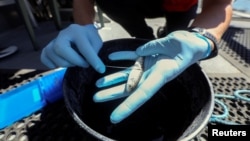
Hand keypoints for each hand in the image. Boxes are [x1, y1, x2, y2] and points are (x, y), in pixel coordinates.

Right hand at [41, 24, 104, 72]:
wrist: (80, 32)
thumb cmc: (89, 39)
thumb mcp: (96, 42)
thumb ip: (95, 52)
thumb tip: (94, 65)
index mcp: (77, 31)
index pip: (84, 47)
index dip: (93, 60)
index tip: (101, 70)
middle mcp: (63, 34)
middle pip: (60, 48)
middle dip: (74, 60)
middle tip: (84, 63)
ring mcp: (53, 41)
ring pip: (52, 54)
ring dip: (66, 63)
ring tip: (75, 62)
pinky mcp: (47, 48)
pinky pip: (44, 58)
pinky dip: (52, 64)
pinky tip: (61, 63)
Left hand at [93, 30, 211, 123]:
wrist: (191, 43)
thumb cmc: (189, 46)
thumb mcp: (178, 45)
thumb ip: (156, 48)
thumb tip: (139, 52)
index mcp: (160, 76)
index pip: (141, 94)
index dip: (128, 107)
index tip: (114, 117)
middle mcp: (151, 74)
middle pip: (129, 87)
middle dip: (112, 93)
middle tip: (95, 98)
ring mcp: (147, 65)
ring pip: (126, 74)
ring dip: (112, 78)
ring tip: (97, 83)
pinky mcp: (146, 55)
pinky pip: (131, 57)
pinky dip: (121, 57)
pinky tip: (110, 57)